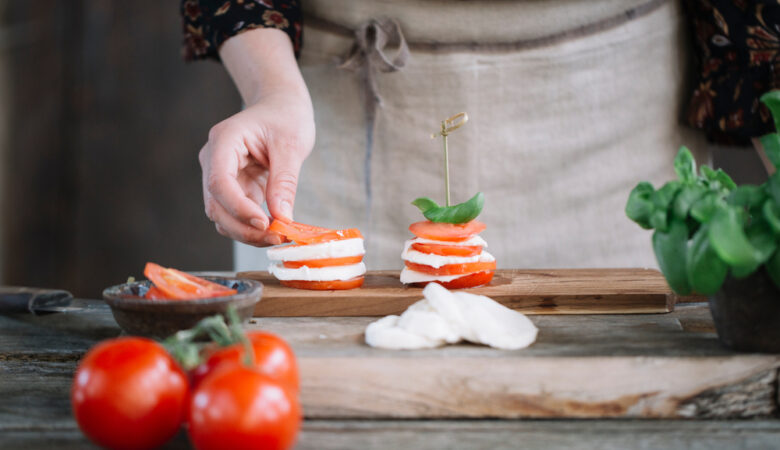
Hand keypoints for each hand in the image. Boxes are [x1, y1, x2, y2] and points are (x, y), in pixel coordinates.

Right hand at [200, 28, 313, 245]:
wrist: (280, 106)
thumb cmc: (286, 116)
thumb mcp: (292, 144)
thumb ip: (284, 181)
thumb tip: (282, 217)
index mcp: (224, 140)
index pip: (219, 182)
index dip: (239, 208)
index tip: (265, 223)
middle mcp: (214, 159)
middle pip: (216, 204)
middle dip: (244, 227)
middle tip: (277, 238)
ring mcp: (220, 175)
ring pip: (222, 215)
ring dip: (247, 232)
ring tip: (278, 236)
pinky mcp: (232, 187)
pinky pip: (235, 214)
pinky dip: (251, 227)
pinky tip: (274, 230)